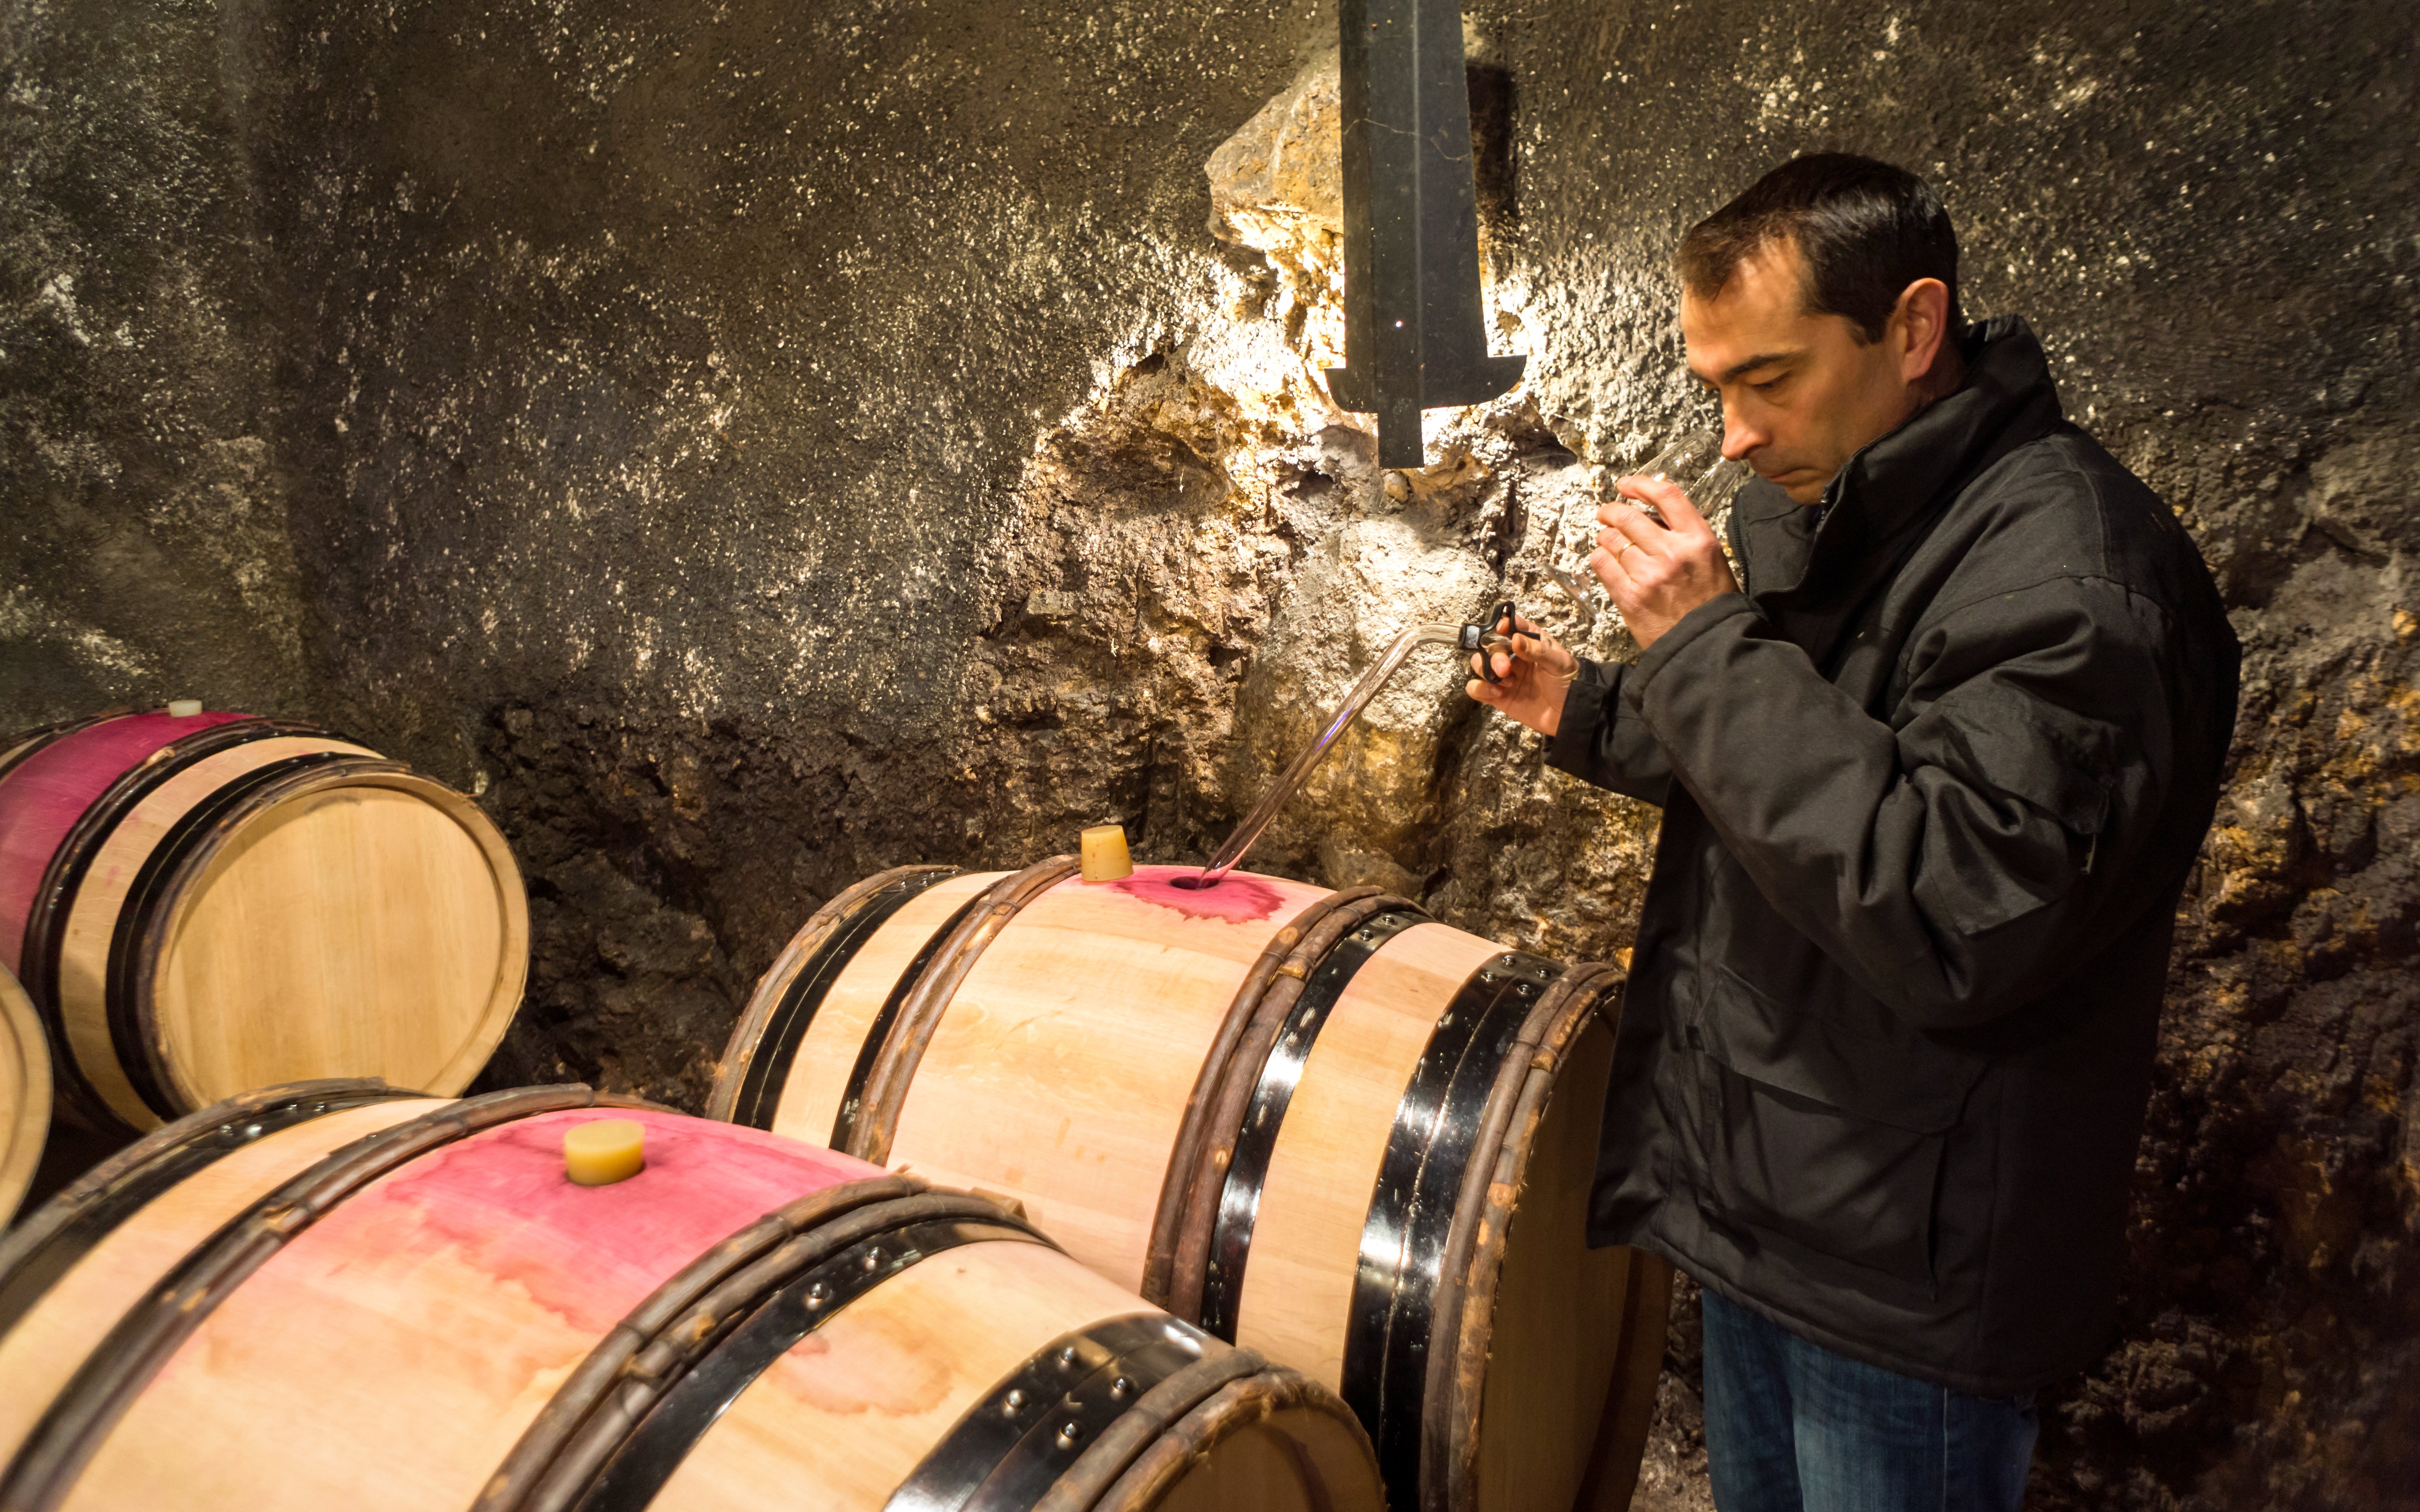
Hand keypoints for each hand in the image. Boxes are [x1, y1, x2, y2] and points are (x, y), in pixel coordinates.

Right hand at [1465, 612, 1577, 735]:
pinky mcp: (1498, 696)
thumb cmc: (1569, 684)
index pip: (1511, 626)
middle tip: (1505, 669)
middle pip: (1490, 646)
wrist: (1570, 714)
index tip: (1502, 629)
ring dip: (1485, 670)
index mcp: (1530, 643)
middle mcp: (1514, 657)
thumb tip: (1514, 638)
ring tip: (1504, 681)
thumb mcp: (1559, 663)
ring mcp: (1504, 677)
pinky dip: (1480, 688)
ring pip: (1479, 664)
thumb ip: (1537, 650)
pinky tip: (1497, 693)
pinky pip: (1476, 688)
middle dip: (1493, 655)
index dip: (1502, 625)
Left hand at [1588, 473, 1739, 647]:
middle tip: (1606, 513)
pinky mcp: (1630, 596)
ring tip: (1609, 540)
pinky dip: (1599, 557)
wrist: (1707, 644)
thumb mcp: (1712, 558)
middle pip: (1628, 516)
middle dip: (1611, 510)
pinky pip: (1602, 564)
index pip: (1666, 496)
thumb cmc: (1711, 601)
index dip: (1641, 484)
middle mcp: (1672, 552)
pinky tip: (1605, 560)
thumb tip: (1654, 514)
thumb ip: (1685, 534)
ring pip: (1610, 539)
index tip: (1626, 484)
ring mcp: (1648, 575)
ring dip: (1605, 536)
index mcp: (1698, 539)